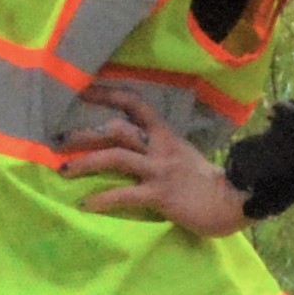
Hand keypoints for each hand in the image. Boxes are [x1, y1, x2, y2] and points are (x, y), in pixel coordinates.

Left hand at [59, 102, 252, 238]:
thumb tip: (129, 146)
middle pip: (117, 129)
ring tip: (64, 171)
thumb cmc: (204, 181)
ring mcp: (160, 169)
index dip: (107, 95)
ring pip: (116, 157)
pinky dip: (102, 199)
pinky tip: (86, 205)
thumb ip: (157, 148)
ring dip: (85, 162)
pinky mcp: (160, 194)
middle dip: (85, 133)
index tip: (82, 90)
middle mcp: (160, 147)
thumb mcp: (182, 154)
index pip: (135, 104)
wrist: (234, 200)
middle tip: (59, 140)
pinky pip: (124, 194)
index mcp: (165, 135)